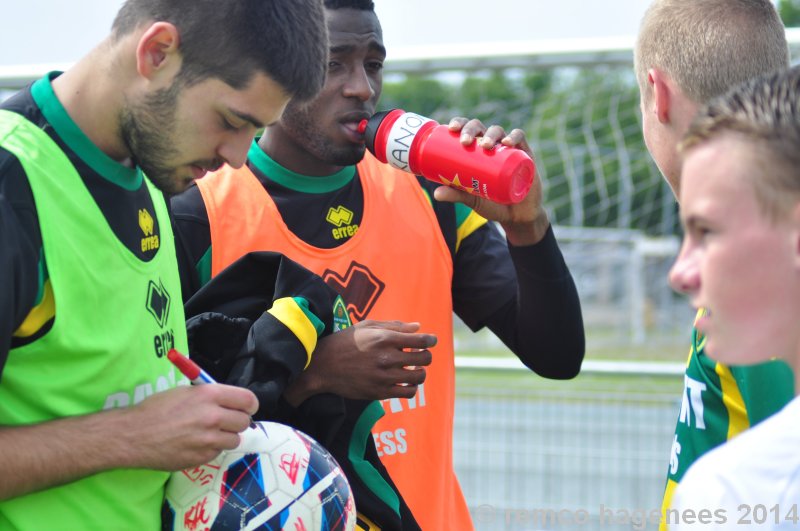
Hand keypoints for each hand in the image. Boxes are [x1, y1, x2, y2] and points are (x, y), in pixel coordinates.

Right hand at [119, 384, 258, 470]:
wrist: (133, 435)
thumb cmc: (156, 409)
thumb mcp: (185, 391)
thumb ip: (210, 396)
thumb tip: (230, 401)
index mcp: (210, 394)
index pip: (248, 400)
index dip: (249, 405)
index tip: (245, 408)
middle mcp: (213, 416)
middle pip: (244, 421)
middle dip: (237, 421)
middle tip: (225, 421)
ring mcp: (209, 439)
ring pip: (234, 439)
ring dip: (225, 436)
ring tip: (208, 433)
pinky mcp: (202, 457)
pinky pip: (218, 452)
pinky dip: (211, 449)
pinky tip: (195, 444)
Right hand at [283, 320, 435, 404]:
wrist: (322, 366)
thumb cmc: (345, 342)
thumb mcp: (367, 326)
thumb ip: (394, 326)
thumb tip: (418, 327)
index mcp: (384, 338)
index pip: (421, 341)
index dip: (431, 340)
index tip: (431, 341)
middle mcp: (386, 358)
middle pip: (424, 359)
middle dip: (426, 356)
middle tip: (420, 355)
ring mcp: (384, 377)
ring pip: (419, 376)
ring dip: (419, 372)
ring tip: (412, 369)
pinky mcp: (380, 392)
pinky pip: (408, 392)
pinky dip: (411, 387)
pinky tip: (404, 381)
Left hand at [436, 117, 549, 245]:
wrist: (517, 215)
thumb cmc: (492, 203)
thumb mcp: (472, 199)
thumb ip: (456, 195)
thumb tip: (436, 194)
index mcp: (475, 150)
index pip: (466, 130)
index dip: (459, 123)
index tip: (451, 128)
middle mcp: (490, 145)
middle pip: (480, 127)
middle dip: (471, 129)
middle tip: (465, 142)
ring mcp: (507, 149)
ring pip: (498, 131)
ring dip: (491, 134)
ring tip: (486, 146)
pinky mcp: (524, 154)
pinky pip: (520, 139)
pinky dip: (514, 137)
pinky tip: (507, 143)